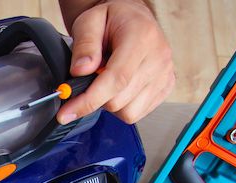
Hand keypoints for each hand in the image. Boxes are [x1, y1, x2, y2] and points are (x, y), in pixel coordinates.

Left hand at [58, 0, 174, 124]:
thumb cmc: (112, 18)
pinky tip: (119, 88)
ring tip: (106, 81)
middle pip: (119, 100)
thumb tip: (80, 71)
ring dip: (110, 104)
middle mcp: (159, 57)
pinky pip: (138, 113)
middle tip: (87, 82)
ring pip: (129, 112)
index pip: (116, 80)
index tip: (68, 112)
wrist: (131, 17)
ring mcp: (165, 74)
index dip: (89, 100)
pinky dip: (123, 106)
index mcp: (142, 37)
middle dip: (95, 99)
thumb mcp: (89, 21)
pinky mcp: (166, 86)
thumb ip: (84, 45)